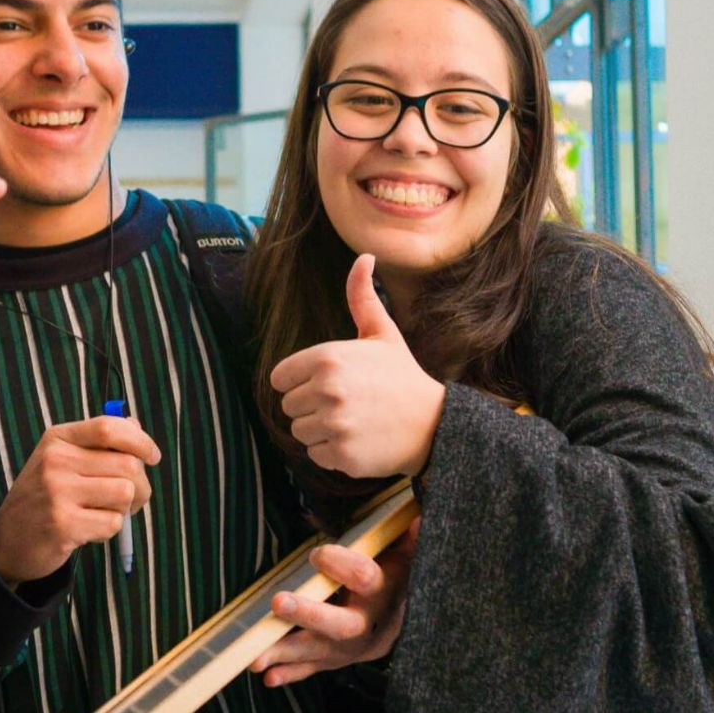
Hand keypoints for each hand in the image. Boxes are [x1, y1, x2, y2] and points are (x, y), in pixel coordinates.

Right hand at [0, 416, 161, 585]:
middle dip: (141, 485)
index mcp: (58, 439)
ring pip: (125, 493)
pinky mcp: (63, 525)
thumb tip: (136, 425)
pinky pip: (113, 523)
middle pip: (127, 464)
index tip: (152, 456)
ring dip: (125, 509)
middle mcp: (56, 461)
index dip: (141, 441)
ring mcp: (57, 493)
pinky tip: (89, 530)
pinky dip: (109, 530)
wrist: (7, 541)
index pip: (110, 428)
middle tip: (132, 499)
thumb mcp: (61, 460)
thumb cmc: (44, 498)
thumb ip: (97, 443)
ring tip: (105, 513)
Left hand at [251, 518, 415, 686]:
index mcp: (384, 590)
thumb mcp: (405, 555)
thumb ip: (408, 537)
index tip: (316, 554)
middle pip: (343, 624)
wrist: (406, 624)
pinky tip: (267, 676)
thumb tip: (420, 516)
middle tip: (277, 602)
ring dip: (287, 651)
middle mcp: (369, 623)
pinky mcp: (336, 659)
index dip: (341, 564)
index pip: (365, 578)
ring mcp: (352, 647)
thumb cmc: (395, 577)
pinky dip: (291, 673)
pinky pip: (313, 668)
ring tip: (255, 656)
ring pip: (320, 651)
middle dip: (309, 614)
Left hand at [270, 254, 444, 478]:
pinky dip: (332, 452)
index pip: (279, 379)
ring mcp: (335, 423)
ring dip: (320, 431)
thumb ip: (361, 296)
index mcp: (328, 357)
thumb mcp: (381, 333)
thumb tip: (363, 257)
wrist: (434, 423)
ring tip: (352, 422)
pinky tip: (358, 440)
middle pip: (288, 407)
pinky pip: (316, 455)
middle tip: (345, 404)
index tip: (327, 384)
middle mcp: (327, 389)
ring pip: (299, 433)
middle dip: (311, 408)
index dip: (300, 383)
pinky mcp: (341, 454)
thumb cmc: (402, 377)